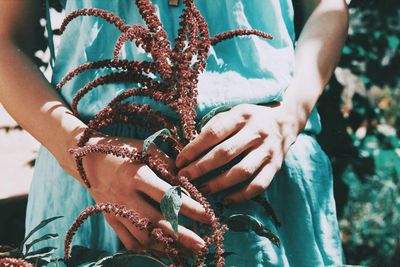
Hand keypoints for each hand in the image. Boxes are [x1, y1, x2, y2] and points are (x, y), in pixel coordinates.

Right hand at [71, 135, 208, 254]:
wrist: (87, 161)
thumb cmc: (122, 150)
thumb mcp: (144, 148)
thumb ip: (167, 164)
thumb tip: (188, 182)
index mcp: (136, 176)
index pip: (166, 196)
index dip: (188, 208)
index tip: (208, 216)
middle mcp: (125, 196)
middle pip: (155, 222)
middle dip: (181, 236)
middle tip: (201, 245)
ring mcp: (116, 210)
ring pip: (142, 236)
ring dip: (165, 246)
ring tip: (186, 251)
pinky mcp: (110, 219)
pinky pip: (128, 241)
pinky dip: (146, 248)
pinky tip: (162, 248)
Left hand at [176, 103, 298, 203]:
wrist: (285, 119)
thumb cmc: (250, 118)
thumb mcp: (233, 113)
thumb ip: (215, 127)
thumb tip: (191, 151)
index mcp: (241, 115)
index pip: (213, 133)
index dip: (194, 149)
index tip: (179, 161)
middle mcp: (256, 131)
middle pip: (225, 153)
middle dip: (201, 168)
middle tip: (184, 178)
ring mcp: (268, 150)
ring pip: (241, 171)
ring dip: (218, 184)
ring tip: (201, 190)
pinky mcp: (276, 166)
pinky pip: (258, 185)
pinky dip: (241, 195)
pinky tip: (225, 200)